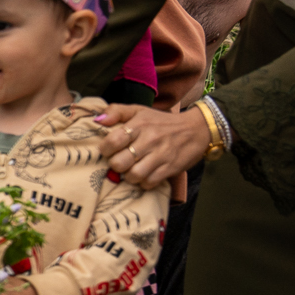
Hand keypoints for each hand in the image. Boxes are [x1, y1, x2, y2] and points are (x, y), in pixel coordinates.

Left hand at [93, 104, 209, 188]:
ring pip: (133, 176)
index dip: (105, 149)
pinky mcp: (171, 168)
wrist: (197, 128)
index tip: (109, 150)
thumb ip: (116, 111)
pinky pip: (149, 183)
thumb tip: (98, 120)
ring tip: (132, 169)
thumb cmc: (161, 122)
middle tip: (120, 162)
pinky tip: (145, 175)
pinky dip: (143, 182)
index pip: (112, 141)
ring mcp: (161, 155)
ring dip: (129, 176)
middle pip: (119, 163)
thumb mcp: (139, 110)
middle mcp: (150, 140)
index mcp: (139, 125)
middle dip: (116, 165)